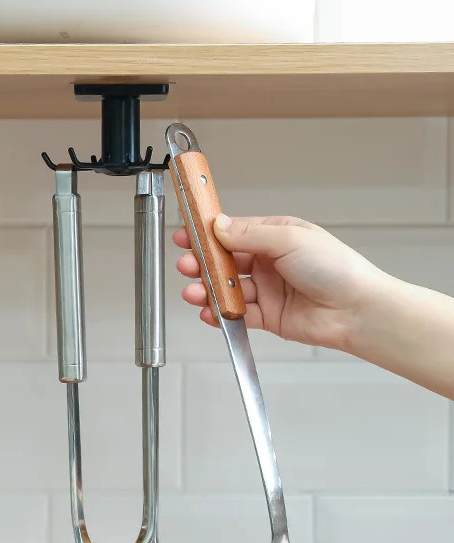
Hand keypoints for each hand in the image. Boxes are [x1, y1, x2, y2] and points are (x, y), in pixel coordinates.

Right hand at [174, 214, 386, 350]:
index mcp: (275, 237)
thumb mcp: (289, 239)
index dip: (207, 234)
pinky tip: (209, 312)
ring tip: (194, 292)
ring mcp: (267, 290)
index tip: (186, 235)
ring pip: (228, 289)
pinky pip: (237, 314)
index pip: (233, 232)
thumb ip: (250, 234)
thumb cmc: (336, 268)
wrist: (356, 310)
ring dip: (208, 290)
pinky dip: (220, 313)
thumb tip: (219, 226)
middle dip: (202, 264)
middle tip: (187, 265)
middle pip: (225, 262)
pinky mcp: (267, 316)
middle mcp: (269, 263)